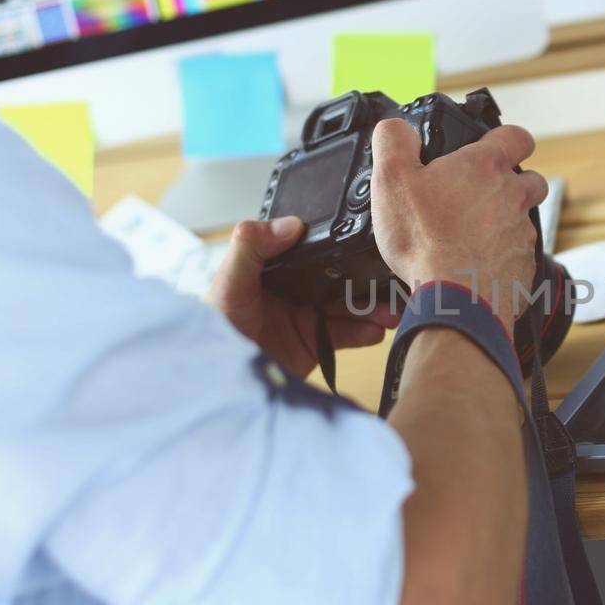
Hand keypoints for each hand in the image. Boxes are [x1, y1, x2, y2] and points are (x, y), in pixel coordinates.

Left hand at [206, 217, 398, 379]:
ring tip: (390, 315)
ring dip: (373, 309)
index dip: (344, 249)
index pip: (318, 250)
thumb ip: (251, 247)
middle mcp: (297, 289)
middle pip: (341, 279)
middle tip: (391, 284)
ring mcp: (308, 316)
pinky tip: (375, 332)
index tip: (370, 247)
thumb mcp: (228, 281)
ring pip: (350, 307)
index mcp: (278, 267)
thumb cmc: (214, 326)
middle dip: (368, 282)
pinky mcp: (316, 343)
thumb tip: (290, 224)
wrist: (218, 380)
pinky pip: (347, 335)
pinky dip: (364, 333)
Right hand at [370, 119, 549, 329]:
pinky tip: (475, 264)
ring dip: (504, 221)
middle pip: (530, 179)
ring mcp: (522, 233)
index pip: (516, 136)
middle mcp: (512, 197)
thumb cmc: (425, 240)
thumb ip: (394, 141)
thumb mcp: (392, 179)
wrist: (454, 300)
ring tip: (471, 233)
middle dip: (514, 181)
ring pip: (524, 218)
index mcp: (486, 167)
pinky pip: (518, 254)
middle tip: (481, 194)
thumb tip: (397, 127)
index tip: (494, 145)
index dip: (507, 138)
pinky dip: (501, 256)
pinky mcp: (523, 266)